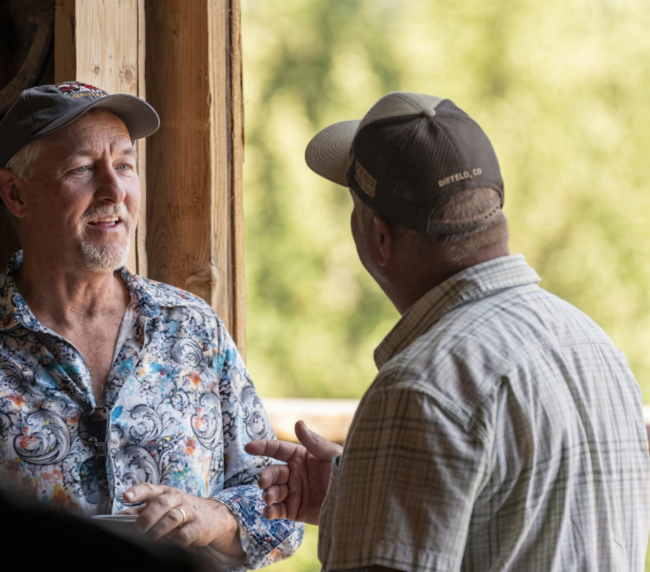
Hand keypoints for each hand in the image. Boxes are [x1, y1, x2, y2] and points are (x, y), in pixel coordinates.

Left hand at [119, 483, 244, 561]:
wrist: (213, 516)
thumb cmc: (181, 510)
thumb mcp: (163, 506)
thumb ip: (142, 510)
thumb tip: (120, 516)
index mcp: (166, 492)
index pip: (150, 489)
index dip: (138, 492)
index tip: (126, 497)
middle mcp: (177, 499)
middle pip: (161, 503)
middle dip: (147, 517)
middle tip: (138, 529)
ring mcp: (189, 512)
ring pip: (173, 517)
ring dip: (159, 529)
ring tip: (151, 537)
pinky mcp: (198, 526)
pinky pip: (186, 533)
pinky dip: (177, 539)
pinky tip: (174, 540)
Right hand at [244, 420, 342, 524]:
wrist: (355, 500)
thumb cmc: (344, 471)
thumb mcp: (330, 455)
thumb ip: (313, 441)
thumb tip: (297, 422)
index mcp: (300, 456)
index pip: (277, 449)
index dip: (263, 447)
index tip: (248, 447)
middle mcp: (294, 473)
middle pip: (272, 472)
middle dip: (265, 476)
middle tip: (263, 482)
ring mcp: (293, 492)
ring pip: (272, 491)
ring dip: (268, 494)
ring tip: (270, 497)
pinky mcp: (295, 511)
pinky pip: (278, 510)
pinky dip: (271, 511)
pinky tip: (269, 512)